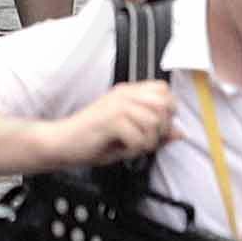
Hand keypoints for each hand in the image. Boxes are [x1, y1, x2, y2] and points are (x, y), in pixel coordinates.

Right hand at [55, 78, 176, 164]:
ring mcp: (117, 105)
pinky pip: (138, 138)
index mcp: (128, 92)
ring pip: (153, 123)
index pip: (164, 90)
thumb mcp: (128, 136)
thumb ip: (154, 133)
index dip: (166, 112)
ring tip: (129, 146)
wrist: (61, 143)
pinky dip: (132, 150)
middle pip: (164, 105)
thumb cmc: (91, 140)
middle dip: (160, 129)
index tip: (154, 128)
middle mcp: (124, 94)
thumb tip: (180, 133)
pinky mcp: (111, 120)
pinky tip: (120, 150)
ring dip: (145, 143)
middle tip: (144, 140)